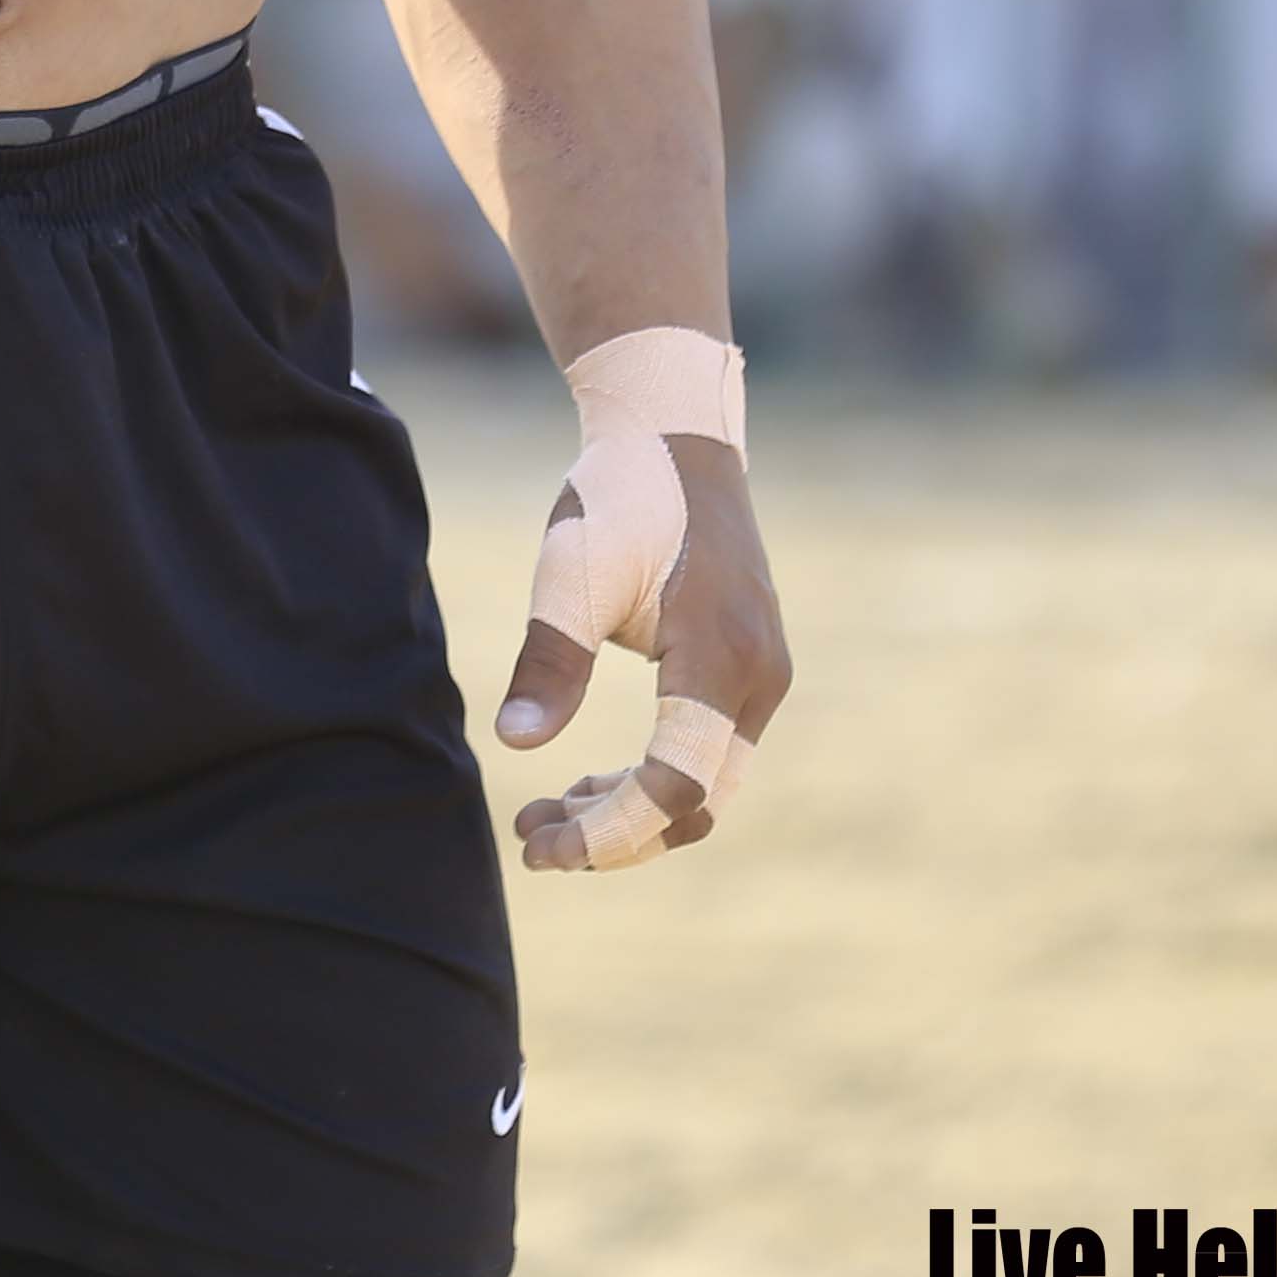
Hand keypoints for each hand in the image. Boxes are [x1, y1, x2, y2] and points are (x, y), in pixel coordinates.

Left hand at [494, 432, 788, 869]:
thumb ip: (551, 657)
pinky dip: (652, 779)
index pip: (675, 786)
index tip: (535, 844)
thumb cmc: (621, 493)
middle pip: (698, 803)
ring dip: (630, 812)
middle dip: (614, 835)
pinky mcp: (748, 669)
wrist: (675, 433)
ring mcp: (762, 677)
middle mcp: (759, 679)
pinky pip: (708, 753)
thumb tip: (514, 740)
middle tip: (530, 837)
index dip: (608, 832)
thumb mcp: (572, 568)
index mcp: (722, 658)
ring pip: (706, 785)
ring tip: (547, 810)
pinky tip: (588, 776)